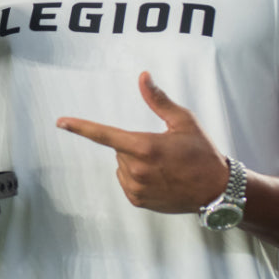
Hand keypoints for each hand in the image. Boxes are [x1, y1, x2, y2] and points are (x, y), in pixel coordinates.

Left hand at [56, 71, 229, 213]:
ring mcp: (137, 188)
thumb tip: (143, 77)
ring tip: (164, 166)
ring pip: (122, 166)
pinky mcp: (139, 201)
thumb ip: (158, 100)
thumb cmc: (202, 153)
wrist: (217, 190)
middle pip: (119, 149)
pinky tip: (159, 179)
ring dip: (135, 163)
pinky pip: (126, 182)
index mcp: (145, 146)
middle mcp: (137, 169)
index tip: (61, 122)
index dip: (81, 127)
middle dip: (134, 145)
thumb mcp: (183, 121)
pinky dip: (137, 178)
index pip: (104, 134)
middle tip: (162, 149)